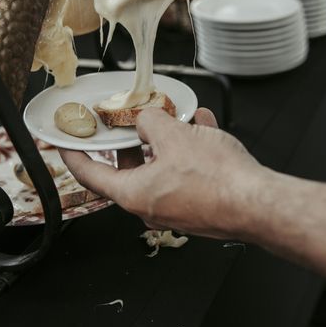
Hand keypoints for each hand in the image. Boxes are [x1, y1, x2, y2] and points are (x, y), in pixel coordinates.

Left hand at [59, 108, 263, 238]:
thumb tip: (147, 118)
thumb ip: (151, 122)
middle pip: (131, 169)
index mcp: (135, 194)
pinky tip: (203, 127)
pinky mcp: (200, 205)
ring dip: (168, 140)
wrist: (258, 202)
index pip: (92, 175)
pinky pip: (187, 173)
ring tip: (179, 117)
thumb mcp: (175, 135)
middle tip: (133, 121)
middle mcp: (153, 206)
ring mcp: (177, 208)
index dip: (76, 156)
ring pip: (163, 167)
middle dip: (134, 140)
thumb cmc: (217, 179)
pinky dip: (191, 150)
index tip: (67, 146)